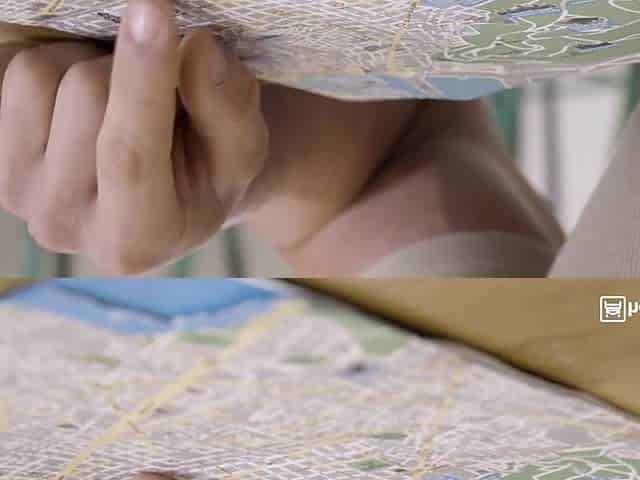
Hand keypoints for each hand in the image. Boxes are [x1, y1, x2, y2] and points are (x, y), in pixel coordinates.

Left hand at [0, 0, 267, 273]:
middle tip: (160, 81)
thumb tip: (199, 47)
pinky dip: (50, 65)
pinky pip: (3, 73)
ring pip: (35, 76)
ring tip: (119, 93)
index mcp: (137, 239)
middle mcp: (65, 225)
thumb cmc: (210, 170)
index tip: (155, 8)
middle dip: (128, 66)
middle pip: (84, 95)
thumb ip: (228, 108)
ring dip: (85, 61)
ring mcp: (17, 193)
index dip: (143, 78)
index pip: (130, 155)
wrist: (166, 190)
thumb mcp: (242, 150)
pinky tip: (81, 99)